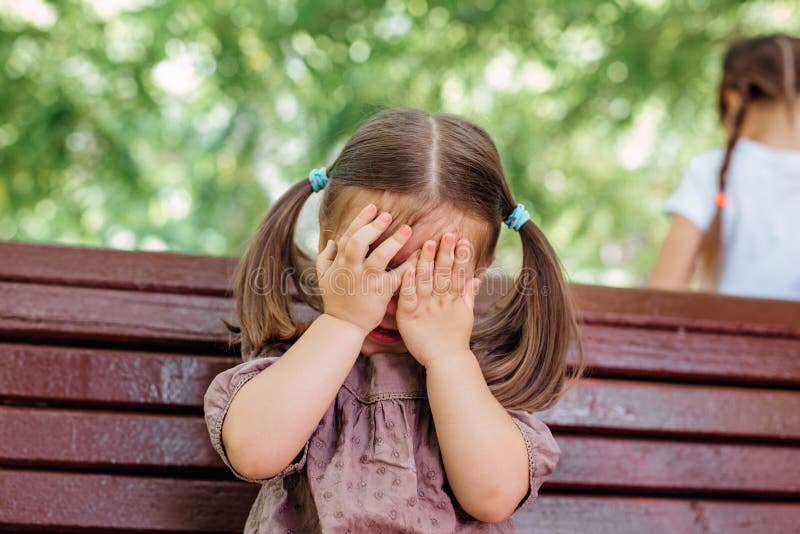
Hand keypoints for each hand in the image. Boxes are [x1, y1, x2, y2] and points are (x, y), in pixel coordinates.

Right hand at [316, 204, 417, 335]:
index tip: (373, 208)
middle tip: (388, 215)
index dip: (361, 220)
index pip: (349, 235)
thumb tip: (332, 241)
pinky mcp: (381, 292)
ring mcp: (366, 280)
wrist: (343, 325)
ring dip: (394, 242)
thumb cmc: (335, 300)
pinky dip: (409, 266)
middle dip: (374, 227)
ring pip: (379, 257)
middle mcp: (352, 268)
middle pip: (360, 242)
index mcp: (340, 262)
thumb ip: (325, 257)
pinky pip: (397, 276)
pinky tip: (420, 256)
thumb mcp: (324, 277)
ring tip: (407, 229)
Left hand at [396, 233, 480, 367]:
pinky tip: (408, 269)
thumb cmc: (455, 339)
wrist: (446, 361)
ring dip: (427, 261)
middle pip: (443, 273)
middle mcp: (440, 301)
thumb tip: (476, 277)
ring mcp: (425, 308)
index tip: (463, 240)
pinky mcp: (409, 316)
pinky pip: (408, 297)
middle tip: (447, 234)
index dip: (461, 257)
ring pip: (426, 280)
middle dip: (446, 253)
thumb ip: (468, 294)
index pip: (459, 273)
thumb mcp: (466, 315)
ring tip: (428, 244)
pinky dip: (408, 284)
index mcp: (453, 299)